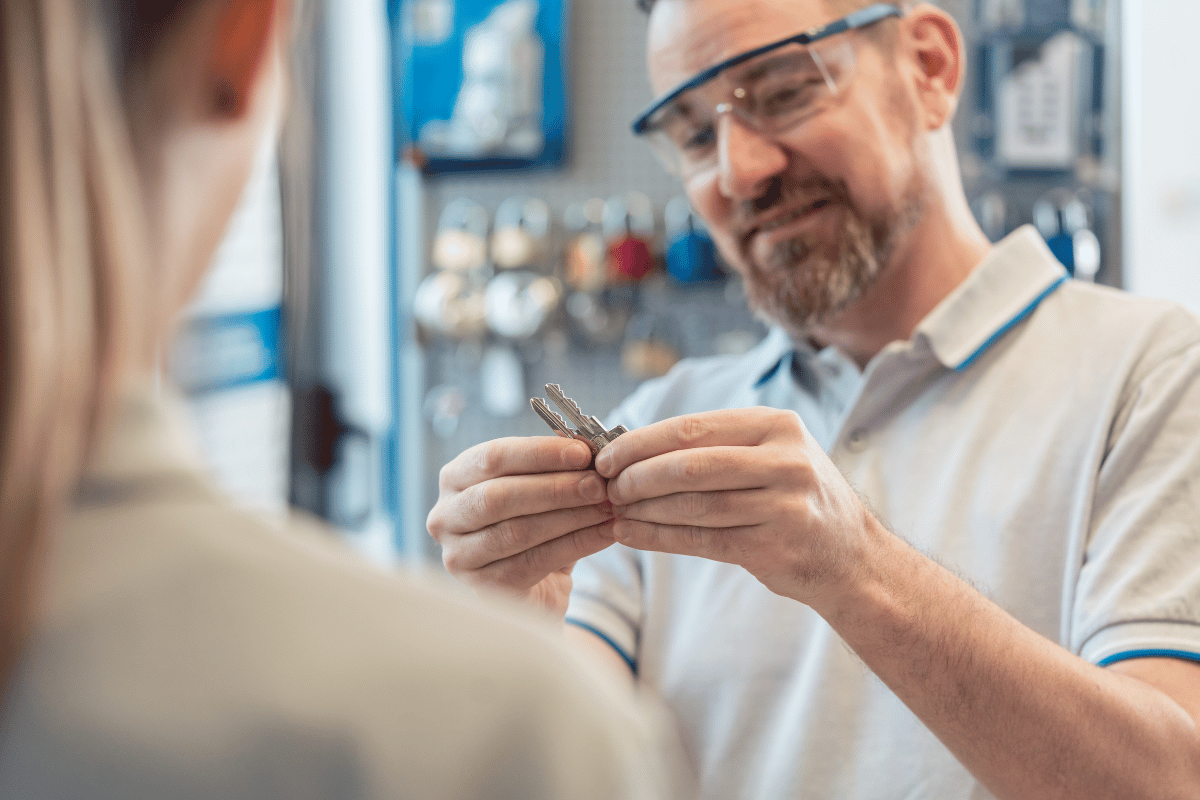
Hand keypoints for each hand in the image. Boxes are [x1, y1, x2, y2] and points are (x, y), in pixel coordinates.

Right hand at [427, 436, 616, 617]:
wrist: (534, 585)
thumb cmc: (533, 523)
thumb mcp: (536, 487)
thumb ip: (553, 467)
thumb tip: (584, 448)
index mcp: (455, 478)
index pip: (492, 457)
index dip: (539, 453)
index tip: (582, 453)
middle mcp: (447, 516)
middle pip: (499, 496)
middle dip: (555, 488)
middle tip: (597, 484)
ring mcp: (460, 555)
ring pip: (517, 531)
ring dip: (570, 516)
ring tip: (606, 507)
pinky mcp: (484, 586)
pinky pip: (534, 562)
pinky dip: (576, 545)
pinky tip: (604, 533)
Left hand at [595, 408, 879, 606]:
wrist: (852, 556)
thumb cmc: (794, 499)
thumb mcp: (770, 455)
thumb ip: (715, 447)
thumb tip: (632, 446)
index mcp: (777, 426)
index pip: (692, 428)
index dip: (641, 442)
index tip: (605, 455)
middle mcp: (786, 461)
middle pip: (689, 466)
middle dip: (637, 476)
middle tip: (605, 486)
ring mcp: (784, 506)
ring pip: (693, 505)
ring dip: (643, 509)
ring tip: (613, 510)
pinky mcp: (775, 547)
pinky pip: (701, 540)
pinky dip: (659, 537)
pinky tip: (631, 534)